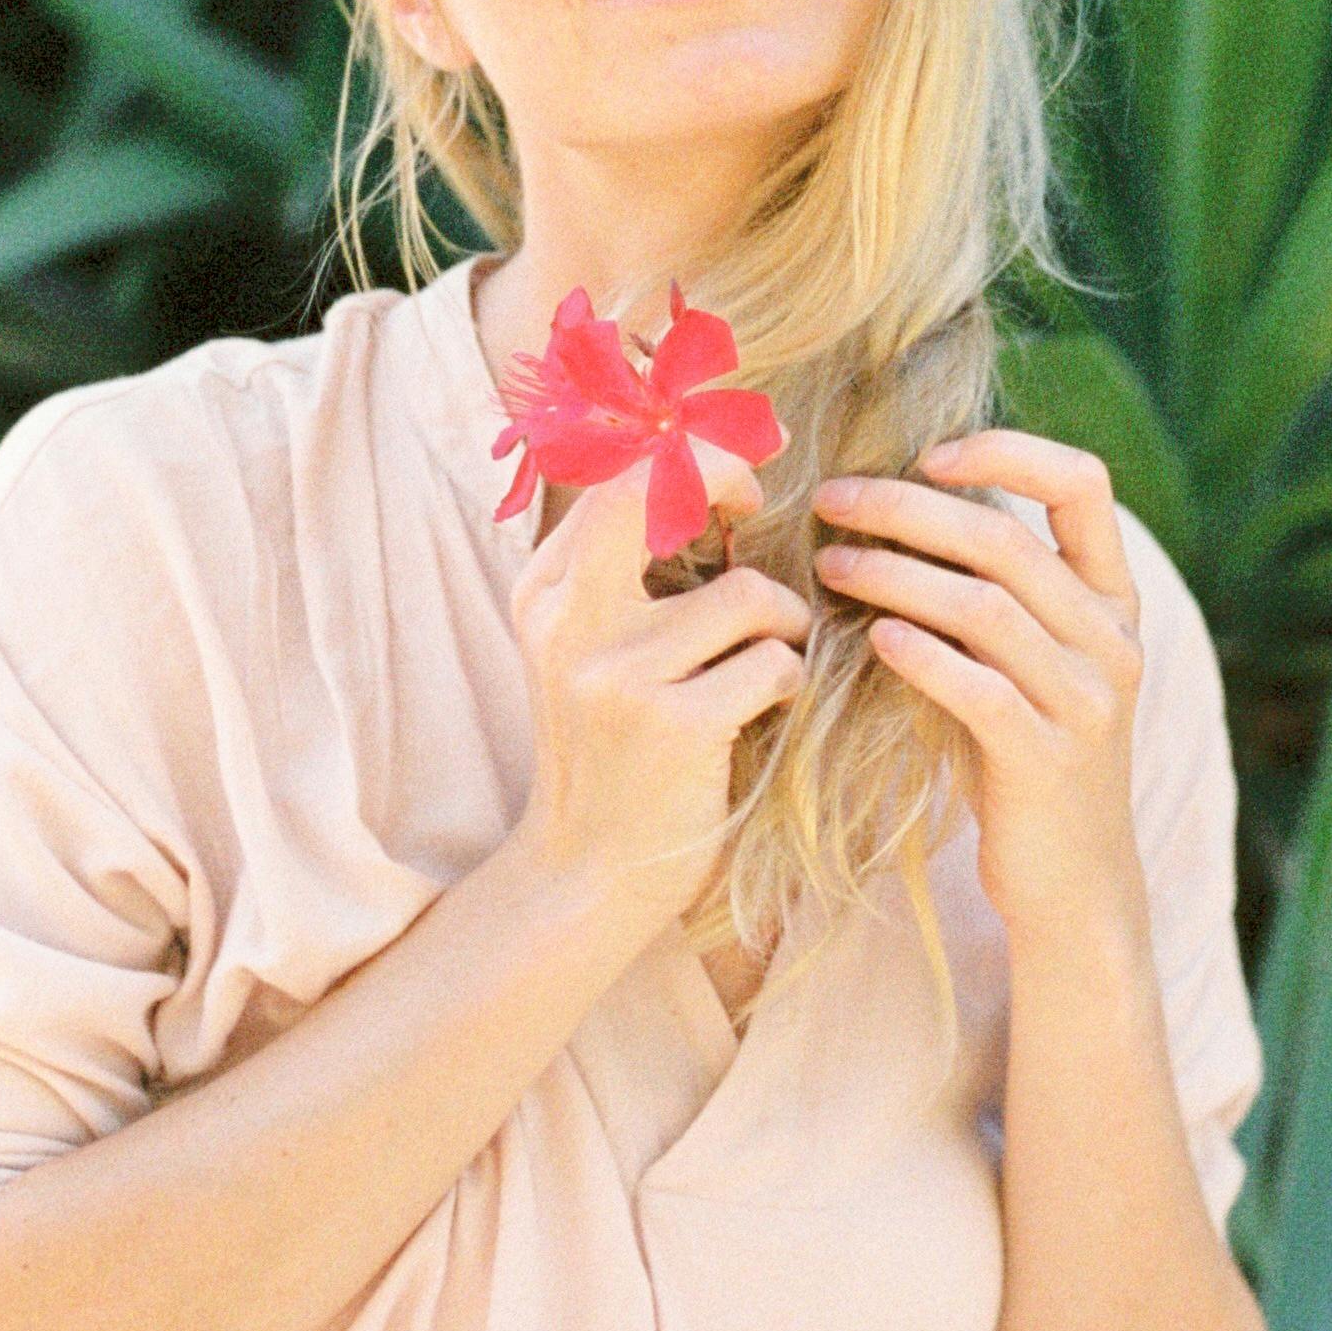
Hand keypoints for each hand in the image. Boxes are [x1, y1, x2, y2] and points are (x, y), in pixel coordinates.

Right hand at [505, 436, 810, 938]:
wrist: (588, 874)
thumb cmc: (614, 752)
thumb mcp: (588, 650)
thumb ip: (622, 571)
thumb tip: (705, 471)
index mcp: (544, 591)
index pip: (615, 474)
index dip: (691, 457)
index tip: (740, 486)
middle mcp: (568, 620)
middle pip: (652, 488)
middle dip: (725, 474)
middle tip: (761, 507)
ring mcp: (616, 673)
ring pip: (747, 594)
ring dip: (783, 626)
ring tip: (769, 664)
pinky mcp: (672, 725)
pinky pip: (773, 663)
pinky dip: (787, 683)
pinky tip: (765, 712)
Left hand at [810, 433, 1145, 946]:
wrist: (1074, 883)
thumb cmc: (1026, 758)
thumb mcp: (1031, 664)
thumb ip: (995, 594)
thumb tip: (897, 512)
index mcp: (1114, 601)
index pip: (1084, 484)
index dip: (1008, 450)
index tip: (927, 455)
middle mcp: (1112, 641)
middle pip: (1007, 541)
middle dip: (908, 509)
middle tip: (832, 500)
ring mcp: (1087, 703)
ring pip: (986, 608)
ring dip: (896, 575)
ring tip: (831, 564)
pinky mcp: (1048, 761)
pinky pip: (979, 690)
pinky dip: (921, 655)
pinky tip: (871, 638)